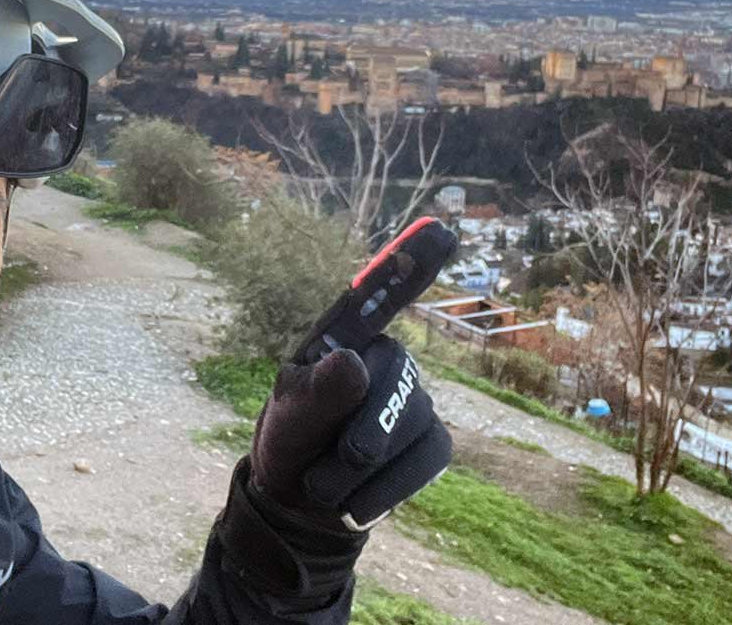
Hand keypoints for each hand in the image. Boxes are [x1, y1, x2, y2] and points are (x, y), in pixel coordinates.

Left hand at [250, 219, 456, 529]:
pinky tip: (355, 503)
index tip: (442, 229)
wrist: (302, 502)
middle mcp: (386, 359)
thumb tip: (354, 363)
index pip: (378, 296)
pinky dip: (387, 490)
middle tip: (317, 474)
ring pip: (408, 429)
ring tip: (324, 487)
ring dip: (360, 474)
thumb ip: (316, 395)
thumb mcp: (289, 418)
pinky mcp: (432, 439)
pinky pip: (427, 458)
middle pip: (393, 386)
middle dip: (355, 439)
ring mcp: (414, 398)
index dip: (411, 261)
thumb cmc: (291, 440)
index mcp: (345, 339)